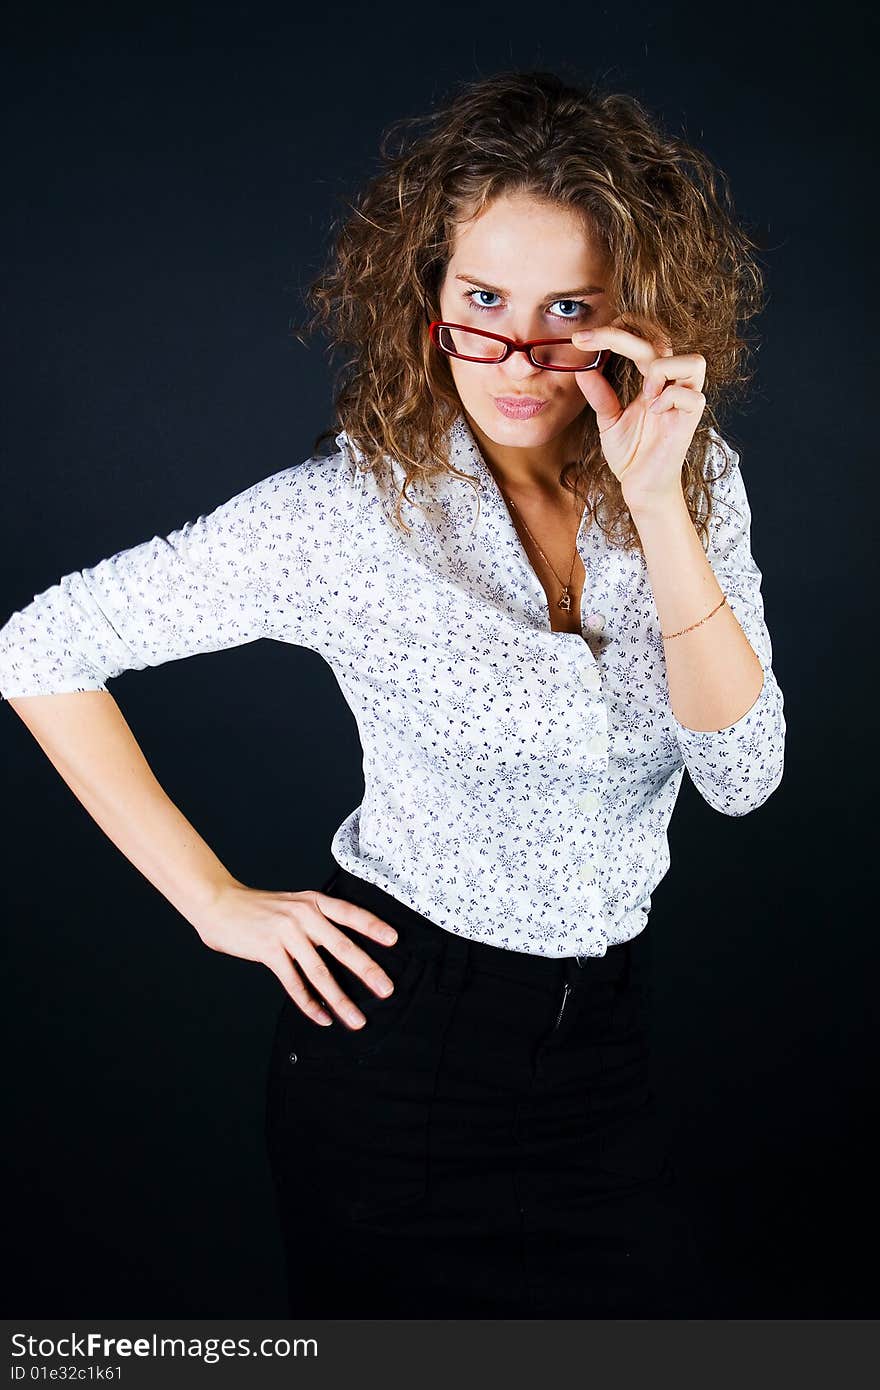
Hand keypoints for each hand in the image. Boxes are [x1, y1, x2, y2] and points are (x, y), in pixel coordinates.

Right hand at [192, 881, 399, 1028]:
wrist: (219, 904)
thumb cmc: (260, 908)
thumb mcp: (294, 904)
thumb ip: (317, 920)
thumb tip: (344, 947)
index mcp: (313, 901)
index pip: (350, 913)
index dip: (373, 926)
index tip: (394, 940)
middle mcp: (304, 915)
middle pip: (342, 946)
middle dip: (367, 971)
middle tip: (386, 989)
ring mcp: (286, 933)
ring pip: (320, 972)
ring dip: (340, 999)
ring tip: (356, 1019)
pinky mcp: (268, 951)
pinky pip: (294, 983)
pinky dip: (309, 1004)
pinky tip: (322, 1017)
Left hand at [570, 316, 706, 514]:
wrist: (642, 487)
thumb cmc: (631, 455)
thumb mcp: (608, 420)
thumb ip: (600, 394)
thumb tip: (582, 369)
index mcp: (653, 381)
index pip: (642, 341)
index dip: (614, 332)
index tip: (580, 338)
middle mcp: (672, 385)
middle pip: (661, 340)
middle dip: (620, 336)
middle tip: (585, 339)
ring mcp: (684, 401)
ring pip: (694, 361)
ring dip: (662, 368)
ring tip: (645, 392)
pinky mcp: (691, 420)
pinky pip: (691, 395)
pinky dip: (669, 398)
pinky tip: (654, 413)